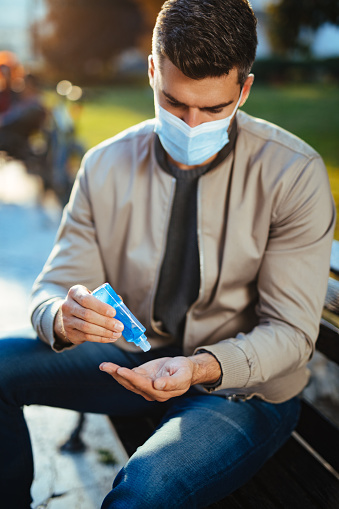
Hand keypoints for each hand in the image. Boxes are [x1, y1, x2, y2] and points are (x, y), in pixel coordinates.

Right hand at [54, 284, 123, 345]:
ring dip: (104, 332)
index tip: (114, 313)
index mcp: (75, 293)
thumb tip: (119, 301)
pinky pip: (86, 337)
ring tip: (117, 334)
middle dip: (106, 322)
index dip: (100, 307)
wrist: (71, 315)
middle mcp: (67, 306)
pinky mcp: (69, 333)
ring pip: (86, 328)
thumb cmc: (88, 303)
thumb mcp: (93, 296)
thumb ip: (106, 298)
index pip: (86, 300)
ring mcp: (67, 320)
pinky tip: (111, 338)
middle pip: (87, 315)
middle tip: (120, 326)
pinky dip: (100, 338)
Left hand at [99, 353, 220, 401]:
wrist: (184, 369)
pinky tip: (108, 367)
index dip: (132, 378)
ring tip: (104, 366)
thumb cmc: (185, 372)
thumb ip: (171, 382)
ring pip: (127, 381)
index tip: (122, 371)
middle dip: (118, 375)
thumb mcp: (183, 375)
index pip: (143, 385)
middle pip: (131, 384)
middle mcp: (149, 391)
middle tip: (106, 367)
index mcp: (160, 392)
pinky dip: (117, 371)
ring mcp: (144, 385)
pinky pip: (127, 375)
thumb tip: (157, 385)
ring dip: (114, 373)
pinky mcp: (141, 377)